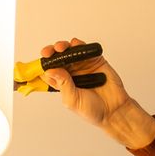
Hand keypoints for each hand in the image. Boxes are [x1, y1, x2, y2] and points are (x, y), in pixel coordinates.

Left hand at [39, 37, 154, 148]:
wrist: (114, 110)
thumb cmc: (93, 110)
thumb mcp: (72, 100)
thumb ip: (62, 84)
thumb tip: (50, 70)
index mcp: (62, 84)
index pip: (48, 71)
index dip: (43, 64)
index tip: (40, 60)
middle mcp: (71, 74)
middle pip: (57, 58)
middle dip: (51, 53)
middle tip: (48, 52)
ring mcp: (82, 66)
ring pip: (69, 51)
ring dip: (63, 47)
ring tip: (61, 48)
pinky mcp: (94, 60)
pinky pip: (84, 49)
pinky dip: (78, 44)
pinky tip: (75, 45)